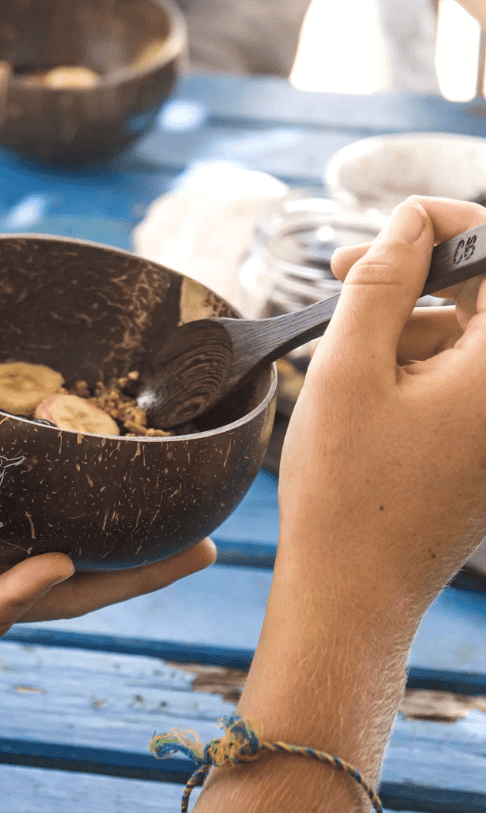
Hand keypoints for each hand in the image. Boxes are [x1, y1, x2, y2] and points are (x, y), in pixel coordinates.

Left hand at [0, 336, 214, 687]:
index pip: (38, 497)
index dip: (89, 477)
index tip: (141, 445)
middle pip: (71, 552)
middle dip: (137, 540)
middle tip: (204, 519)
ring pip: (56, 594)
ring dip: (123, 578)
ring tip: (190, 553)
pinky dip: (25, 591)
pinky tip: (61, 562)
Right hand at [279, 196, 485, 616]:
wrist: (354, 590)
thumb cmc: (347, 493)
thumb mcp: (349, 371)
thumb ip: (380, 283)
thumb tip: (406, 222)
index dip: (448, 225)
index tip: (390, 229)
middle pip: (483, 299)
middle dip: (415, 278)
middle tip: (341, 281)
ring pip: (465, 338)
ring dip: (404, 331)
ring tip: (343, 371)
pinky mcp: (485, 447)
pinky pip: (461, 380)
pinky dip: (414, 370)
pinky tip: (364, 397)